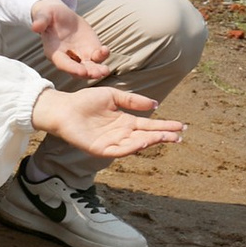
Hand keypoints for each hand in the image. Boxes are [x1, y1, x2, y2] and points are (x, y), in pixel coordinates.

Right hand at [30, 0, 114, 77]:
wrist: (59, 15)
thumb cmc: (48, 16)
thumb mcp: (44, 15)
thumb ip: (41, 21)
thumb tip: (35, 26)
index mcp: (54, 52)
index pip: (63, 64)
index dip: (72, 68)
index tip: (82, 71)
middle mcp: (68, 58)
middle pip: (78, 70)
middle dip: (88, 73)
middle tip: (97, 74)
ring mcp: (80, 55)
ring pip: (90, 67)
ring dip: (97, 69)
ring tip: (105, 70)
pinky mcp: (90, 49)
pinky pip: (98, 56)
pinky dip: (103, 55)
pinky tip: (106, 50)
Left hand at [31, 82, 184, 166]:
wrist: (63, 108)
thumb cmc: (85, 101)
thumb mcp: (113, 96)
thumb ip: (133, 100)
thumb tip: (155, 105)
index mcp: (124, 122)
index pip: (149, 125)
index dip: (165, 126)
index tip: (181, 126)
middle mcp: (121, 134)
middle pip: (147, 136)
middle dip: (164, 136)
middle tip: (180, 136)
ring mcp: (112, 143)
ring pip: (136, 144)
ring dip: (152, 141)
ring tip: (167, 137)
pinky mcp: (101, 149)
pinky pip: (120, 150)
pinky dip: (133, 147)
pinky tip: (145, 140)